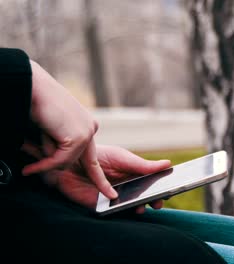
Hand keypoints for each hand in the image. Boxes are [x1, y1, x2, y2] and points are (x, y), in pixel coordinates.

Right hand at [22, 60, 116, 199]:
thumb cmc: (38, 105)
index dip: (99, 178)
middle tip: (67, 185)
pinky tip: (32, 164)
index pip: (93, 156)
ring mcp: (87, 132)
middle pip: (85, 162)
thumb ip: (61, 142)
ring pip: (67, 162)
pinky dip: (44, 163)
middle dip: (71, 175)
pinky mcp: (78, 136)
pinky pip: (60, 160)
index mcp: (87, 124)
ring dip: (46, 156)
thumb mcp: (53, 128)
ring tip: (35, 137)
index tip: (110, 193)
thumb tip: (59, 162)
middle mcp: (90, 128)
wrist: (32, 87)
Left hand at [22, 144, 170, 212]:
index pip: (151, 185)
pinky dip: (121, 212)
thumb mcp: (123, 157)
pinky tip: (126, 207)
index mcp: (133, 176)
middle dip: (152, 201)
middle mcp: (126, 189)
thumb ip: (143, 164)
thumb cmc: (97, 156)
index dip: (161, 188)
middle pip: (144, 198)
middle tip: (158, 202)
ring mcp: (114, 199)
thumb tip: (168, 164)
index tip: (171, 190)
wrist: (68, 161)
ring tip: (142, 206)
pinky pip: (114, 213)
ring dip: (138, 208)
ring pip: (131, 207)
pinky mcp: (100, 207)